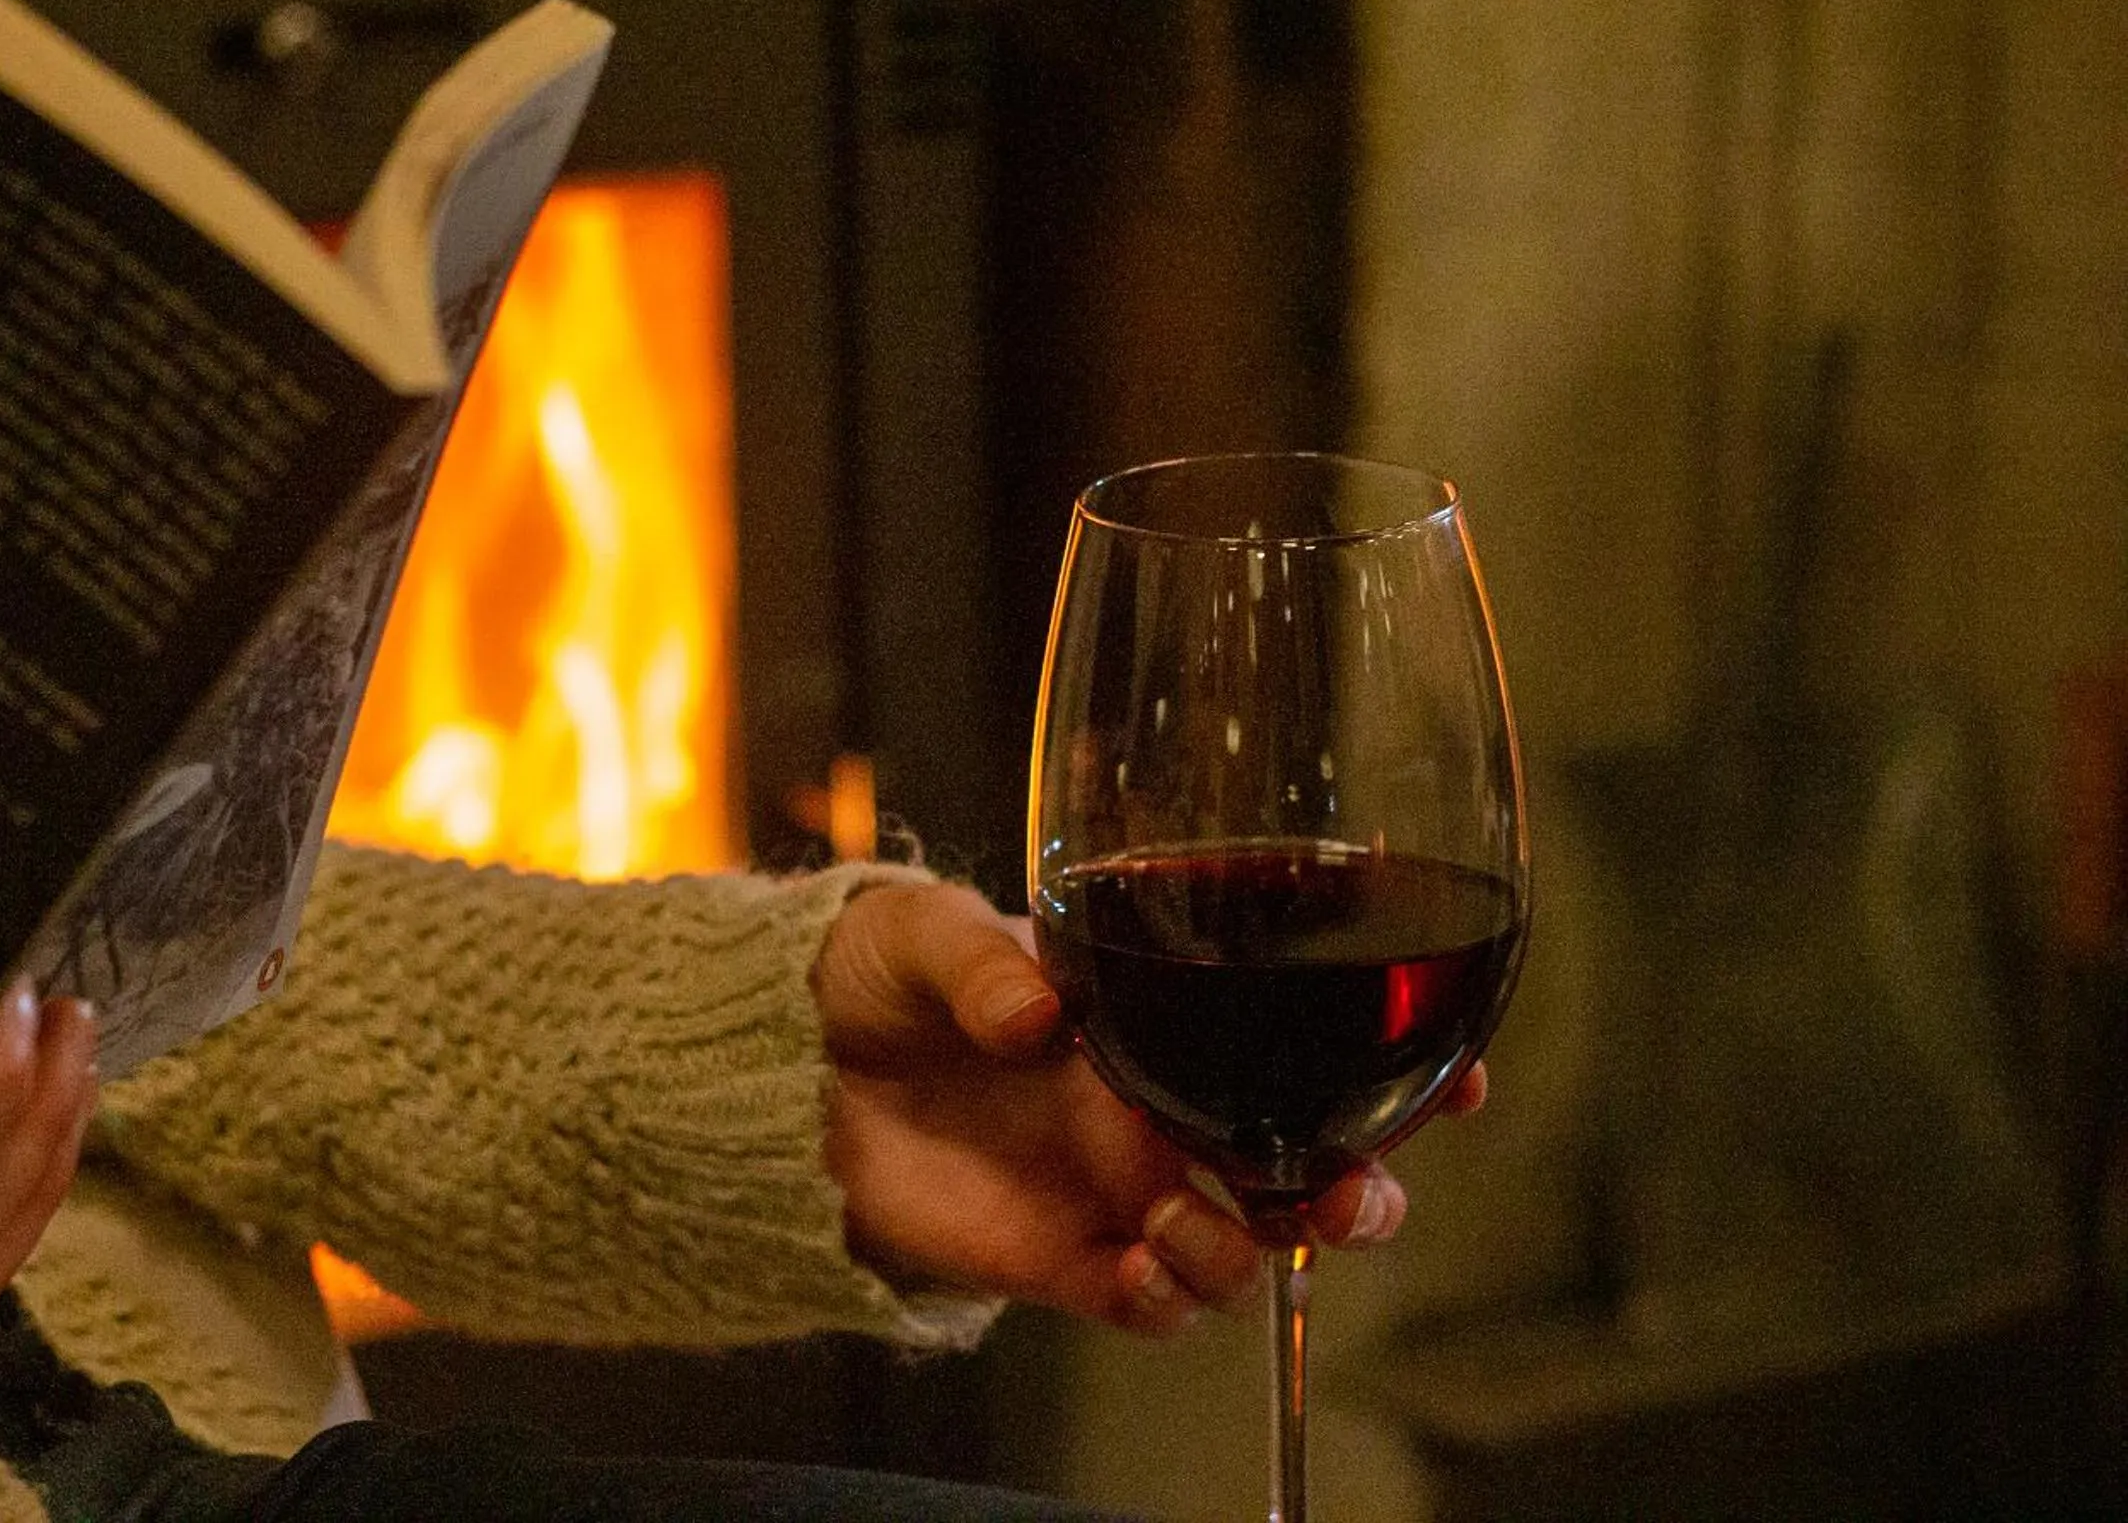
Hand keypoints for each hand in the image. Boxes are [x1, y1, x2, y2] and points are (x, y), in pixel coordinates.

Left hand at [814, 882, 1485, 1334]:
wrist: (781, 1070)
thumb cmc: (869, 973)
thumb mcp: (920, 935)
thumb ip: (984, 969)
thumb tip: (1041, 1019)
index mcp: (1159, 1014)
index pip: (1305, 1037)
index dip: (1399, 1063)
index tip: (1461, 1080)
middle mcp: (1162, 1104)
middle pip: (1311, 1163)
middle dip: (1359, 1187)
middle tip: (1350, 1193)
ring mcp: (1120, 1185)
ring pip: (1249, 1245)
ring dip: (1251, 1248)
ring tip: (1182, 1221)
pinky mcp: (1065, 1258)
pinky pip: (1158, 1305)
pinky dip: (1169, 1300)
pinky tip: (1136, 1267)